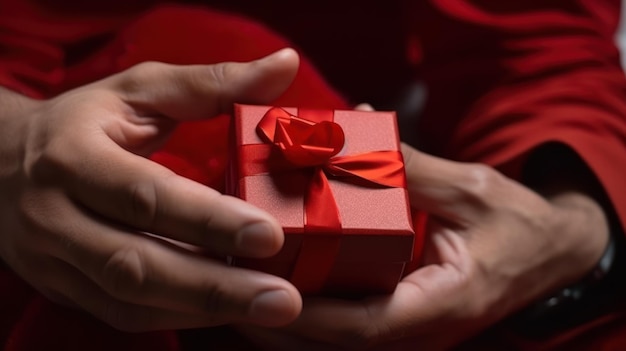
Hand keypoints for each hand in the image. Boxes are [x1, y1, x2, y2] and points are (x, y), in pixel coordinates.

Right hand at [0, 49, 303, 330]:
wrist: (0, 162)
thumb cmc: (84, 121)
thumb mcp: (140, 90)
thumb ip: (213, 82)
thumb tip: (285, 66)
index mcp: (74, 157)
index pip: (145, 195)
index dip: (208, 220)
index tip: (269, 235)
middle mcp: (57, 216)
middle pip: (138, 262)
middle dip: (215, 286)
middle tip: (283, 299)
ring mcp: (56, 260)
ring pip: (132, 299)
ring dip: (204, 310)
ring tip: (270, 310)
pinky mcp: (66, 288)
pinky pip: (125, 315)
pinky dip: (180, 317)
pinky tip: (228, 313)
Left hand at [240, 132, 608, 349]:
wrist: (548, 253)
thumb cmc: (516, 225)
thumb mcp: (470, 189)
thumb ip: (412, 167)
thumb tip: (355, 131)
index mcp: (442, 301)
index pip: (365, 324)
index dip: (309, 313)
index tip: (260, 288)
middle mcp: (421, 328)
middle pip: (336, 340)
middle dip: (278, 319)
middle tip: (226, 285)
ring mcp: (409, 329)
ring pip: (335, 340)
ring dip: (284, 319)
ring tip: (234, 286)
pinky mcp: (401, 317)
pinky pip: (346, 325)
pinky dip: (307, 311)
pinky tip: (274, 283)